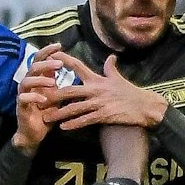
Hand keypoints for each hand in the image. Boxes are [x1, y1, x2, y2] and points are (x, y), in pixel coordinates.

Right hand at [14, 45, 88, 153]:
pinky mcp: (21, 107)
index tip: (59, 45)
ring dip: (40, 80)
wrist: (35, 133)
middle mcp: (29, 85)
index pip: (40, 60)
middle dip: (46, 64)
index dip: (48, 51)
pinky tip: (44, 99)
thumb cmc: (47, 112)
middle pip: (32, 67)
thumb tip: (77, 69)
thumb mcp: (58, 95)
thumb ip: (63, 83)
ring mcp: (23, 95)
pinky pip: (23, 99)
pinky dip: (33, 97)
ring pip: (26, 81)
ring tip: (53, 82)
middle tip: (59, 64)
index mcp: (38, 79)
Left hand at [47, 52, 170, 131]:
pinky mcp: (103, 115)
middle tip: (39, 99)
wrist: (145, 106)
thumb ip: (111, 68)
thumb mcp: (119, 79)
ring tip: (46, 118)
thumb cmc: (131, 93)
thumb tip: (111, 57)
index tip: (51, 56)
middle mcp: (96, 89)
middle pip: (69, 90)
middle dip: (53, 95)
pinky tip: (63, 127)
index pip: (78, 66)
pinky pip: (85, 120)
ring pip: (74, 108)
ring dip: (59, 114)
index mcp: (98, 79)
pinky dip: (73, 124)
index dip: (64, 60)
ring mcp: (99, 103)